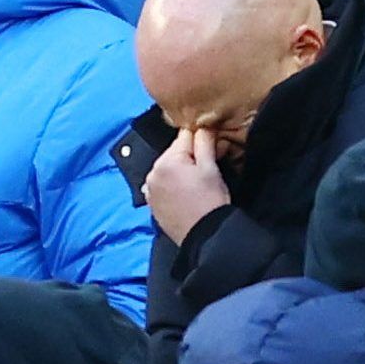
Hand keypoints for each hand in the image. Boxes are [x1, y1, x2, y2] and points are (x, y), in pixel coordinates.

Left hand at [143, 126, 230, 245]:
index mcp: (167, 161)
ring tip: (196, 188)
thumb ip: (204, 142)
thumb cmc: (210, 203)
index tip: (214, 152)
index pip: (185, 137)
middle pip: (175, 153)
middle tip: (206, 174)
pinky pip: (163, 185)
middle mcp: (153, 173)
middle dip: (190, 158)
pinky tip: (185, 196)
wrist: (204, 237)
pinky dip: (172, 187)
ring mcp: (150, 189)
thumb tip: (203, 126)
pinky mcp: (152, 203)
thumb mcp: (211, 168)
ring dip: (181, 173)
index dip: (202, 142)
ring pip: (168, 169)